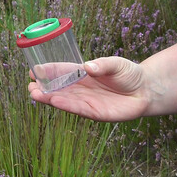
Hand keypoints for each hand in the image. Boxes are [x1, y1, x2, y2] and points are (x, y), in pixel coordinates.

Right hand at [29, 56, 153, 121]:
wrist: (146, 90)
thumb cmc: (130, 74)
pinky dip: (65, 105)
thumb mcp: (116, 64)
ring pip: (64, 100)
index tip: (33, 70)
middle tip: (29, 86)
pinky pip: (77, 109)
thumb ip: (103, 65)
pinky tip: (54, 101)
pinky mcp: (95, 112)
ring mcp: (87, 101)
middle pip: (58, 88)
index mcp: (83, 73)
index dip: (48, 71)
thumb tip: (88, 67)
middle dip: (43, 87)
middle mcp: (82, 88)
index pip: (62, 71)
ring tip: (35, 94)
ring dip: (49, 98)